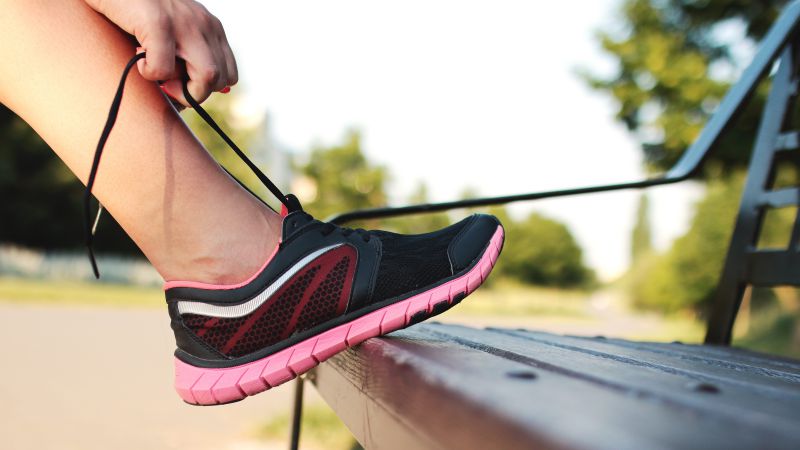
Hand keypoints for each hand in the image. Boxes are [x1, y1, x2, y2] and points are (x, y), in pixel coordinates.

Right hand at [85, 0, 237, 105]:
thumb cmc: (135, 12)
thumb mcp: (171, 32)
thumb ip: (185, 56)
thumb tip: (185, 102)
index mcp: (211, 27)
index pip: (229, 75)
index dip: (206, 89)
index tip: (180, 84)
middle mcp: (204, 24)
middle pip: (221, 79)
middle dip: (194, 93)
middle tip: (166, 84)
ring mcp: (185, 22)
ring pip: (207, 76)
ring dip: (180, 89)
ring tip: (155, 73)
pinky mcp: (159, 22)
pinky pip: (165, 69)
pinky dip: (149, 73)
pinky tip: (137, 57)